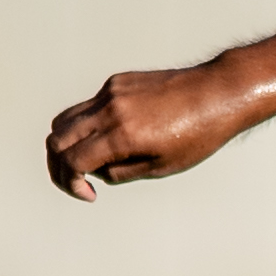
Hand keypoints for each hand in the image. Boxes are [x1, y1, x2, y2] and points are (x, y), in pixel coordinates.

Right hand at [46, 65, 268, 198]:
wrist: (219, 92)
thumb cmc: (199, 134)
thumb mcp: (162, 167)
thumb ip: (120, 172)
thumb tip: (94, 171)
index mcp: (122, 136)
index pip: (71, 161)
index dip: (70, 183)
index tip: (88, 195)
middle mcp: (110, 110)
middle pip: (57, 138)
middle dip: (58, 165)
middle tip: (75, 181)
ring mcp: (111, 92)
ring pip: (66, 119)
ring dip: (68, 143)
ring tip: (91, 161)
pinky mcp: (117, 81)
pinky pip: (90, 105)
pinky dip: (90, 125)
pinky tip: (117, 136)